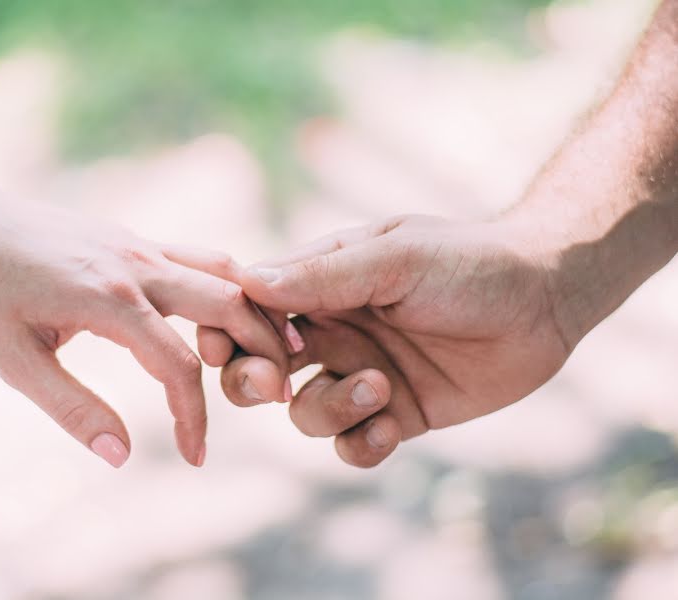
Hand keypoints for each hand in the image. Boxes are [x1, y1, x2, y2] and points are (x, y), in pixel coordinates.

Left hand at [0, 186, 291, 467]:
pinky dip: (228, 286)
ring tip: (273, 352)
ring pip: (225, 271)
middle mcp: (137, 265)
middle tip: (278, 394)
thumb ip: (72, 408)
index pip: (178, 366)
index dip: (194, 417)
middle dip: (262, 351)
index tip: (195, 456)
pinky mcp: (135, 239)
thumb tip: (122, 456)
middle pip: (230, 304)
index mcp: (109, 299)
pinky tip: (228, 316)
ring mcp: (140, 244)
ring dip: (255, 311)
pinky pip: (199, 258)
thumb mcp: (14, 361)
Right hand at [204, 215, 574, 466]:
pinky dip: (361, 442)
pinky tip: (390, 426)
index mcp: (320, 284)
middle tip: (274, 383)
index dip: (231, 333)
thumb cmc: (467, 262)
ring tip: (380, 388)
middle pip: (260, 369)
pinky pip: (353, 444)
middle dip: (255, 382)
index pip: (249, 310)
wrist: (544, 300)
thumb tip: (248, 281)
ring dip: (331, 408)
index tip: (234, 349)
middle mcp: (332, 330)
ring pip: (305, 412)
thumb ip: (323, 275)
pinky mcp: (397, 413)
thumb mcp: (394, 258)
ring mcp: (361, 373)